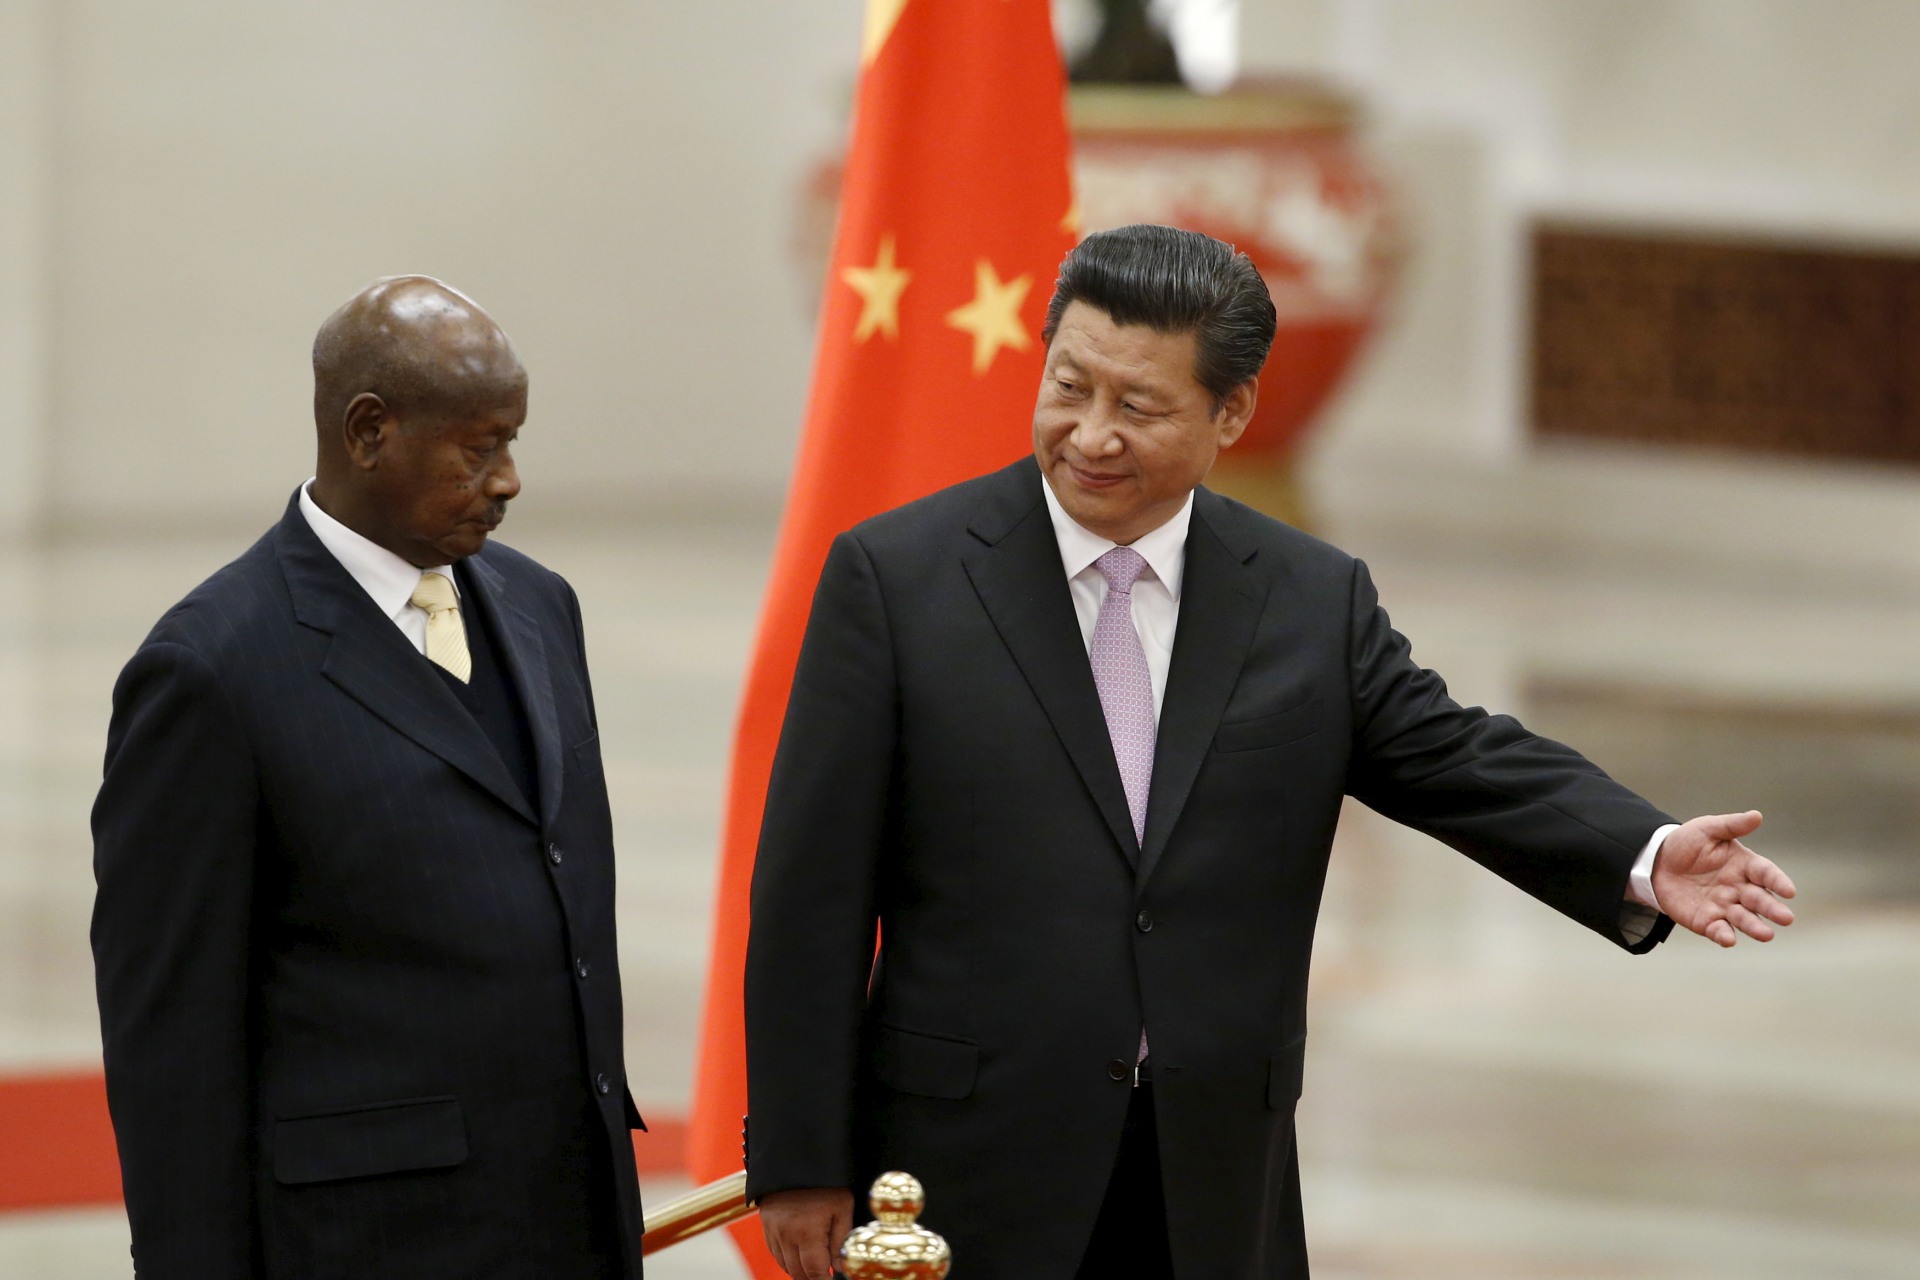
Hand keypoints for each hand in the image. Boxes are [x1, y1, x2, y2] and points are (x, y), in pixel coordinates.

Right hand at [759, 1186, 854, 1279]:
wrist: (797, 1157)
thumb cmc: (825, 1182)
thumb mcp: (842, 1207)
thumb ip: (841, 1241)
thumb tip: (839, 1267)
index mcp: (807, 1232)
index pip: (815, 1272)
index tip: (831, 1279)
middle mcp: (786, 1235)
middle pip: (798, 1272)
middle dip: (812, 1277)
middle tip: (825, 1273)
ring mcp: (774, 1230)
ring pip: (785, 1264)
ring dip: (799, 1269)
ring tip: (814, 1265)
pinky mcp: (766, 1224)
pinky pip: (774, 1252)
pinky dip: (786, 1259)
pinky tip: (799, 1255)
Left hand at [1652, 811, 1795, 946]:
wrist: (1656, 861)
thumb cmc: (1687, 843)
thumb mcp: (1707, 829)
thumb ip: (1731, 825)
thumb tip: (1757, 815)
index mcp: (1745, 865)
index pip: (1766, 873)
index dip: (1778, 881)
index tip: (1789, 891)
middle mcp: (1740, 888)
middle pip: (1760, 900)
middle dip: (1773, 909)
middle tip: (1786, 918)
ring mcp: (1724, 906)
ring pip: (1744, 919)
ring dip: (1755, 927)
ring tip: (1767, 935)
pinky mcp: (1707, 921)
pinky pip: (1718, 930)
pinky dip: (1724, 936)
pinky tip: (1729, 939)